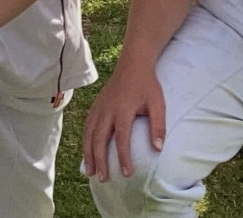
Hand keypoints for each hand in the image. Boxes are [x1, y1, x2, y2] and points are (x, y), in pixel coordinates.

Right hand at [81, 58, 164, 181]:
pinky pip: (87, 126)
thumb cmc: (148, 85)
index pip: (121, 137)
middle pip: (99, 138)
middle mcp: (107, 109)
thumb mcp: (158, 104)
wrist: (132, 64)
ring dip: (88, 153)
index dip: (123, 157)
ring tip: (90, 172)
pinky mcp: (95, 106)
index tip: (126, 174)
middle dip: (100, 160)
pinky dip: (85, 142)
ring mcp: (99, 107)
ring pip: (89, 134)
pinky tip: (87, 154)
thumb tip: (157, 149)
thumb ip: (158, 126)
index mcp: (123, 109)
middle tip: (103, 179)